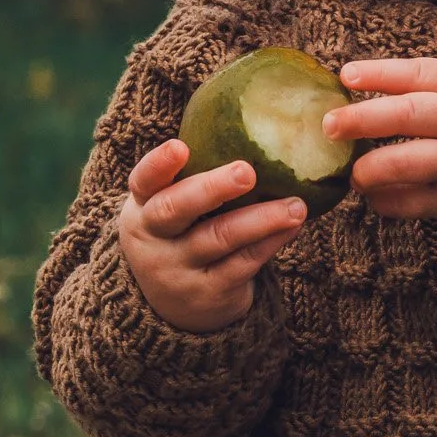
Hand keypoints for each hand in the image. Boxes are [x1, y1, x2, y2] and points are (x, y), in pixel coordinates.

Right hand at [117, 140, 307, 332]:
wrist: (171, 310)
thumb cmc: (179, 236)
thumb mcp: (167, 209)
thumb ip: (190, 178)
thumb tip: (247, 126)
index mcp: (141, 207)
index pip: (144, 181)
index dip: (159, 164)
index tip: (180, 146)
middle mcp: (152, 239)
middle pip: (175, 210)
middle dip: (212, 189)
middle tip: (247, 171)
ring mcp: (178, 270)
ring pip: (219, 238)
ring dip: (261, 219)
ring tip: (295, 205)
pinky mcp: (208, 293)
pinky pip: (244, 263)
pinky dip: (271, 242)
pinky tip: (292, 226)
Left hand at [325, 57, 436, 224]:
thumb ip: (422, 83)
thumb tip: (353, 81)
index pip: (418, 74)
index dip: (380, 73)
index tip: (346, 76)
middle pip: (410, 115)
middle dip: (365, 119)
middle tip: (330, 125)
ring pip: (412, 162)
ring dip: (374, 168)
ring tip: (353, 173)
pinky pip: (415, 202)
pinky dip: (388, 200)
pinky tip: (372, 195)